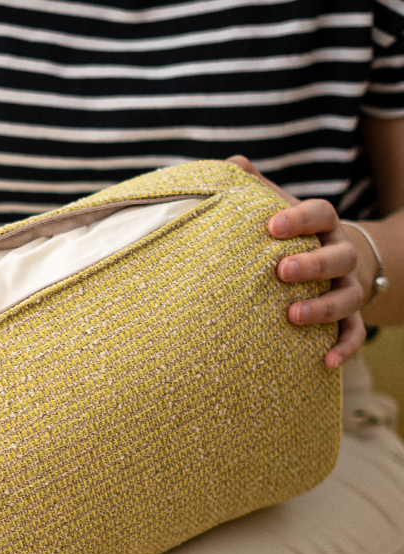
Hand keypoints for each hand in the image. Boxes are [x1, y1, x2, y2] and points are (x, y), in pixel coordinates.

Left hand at [227, 156, 366, 368]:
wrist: (333, 264)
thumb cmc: (291, 237)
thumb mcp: (277, 210)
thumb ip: (256, 189)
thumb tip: (230, 162)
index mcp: (322, 227)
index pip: (319, 214)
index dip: (298, 218)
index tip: (272, 226)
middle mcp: (340, 256)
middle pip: (336, 256)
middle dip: (312, 264)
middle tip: (281, 271)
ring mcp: (347, 288)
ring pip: (346, 298)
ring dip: (323, 308)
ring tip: (292, 316)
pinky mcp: (349, 318)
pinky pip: (352, 334)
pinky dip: (343, 348)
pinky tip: (326, 363)